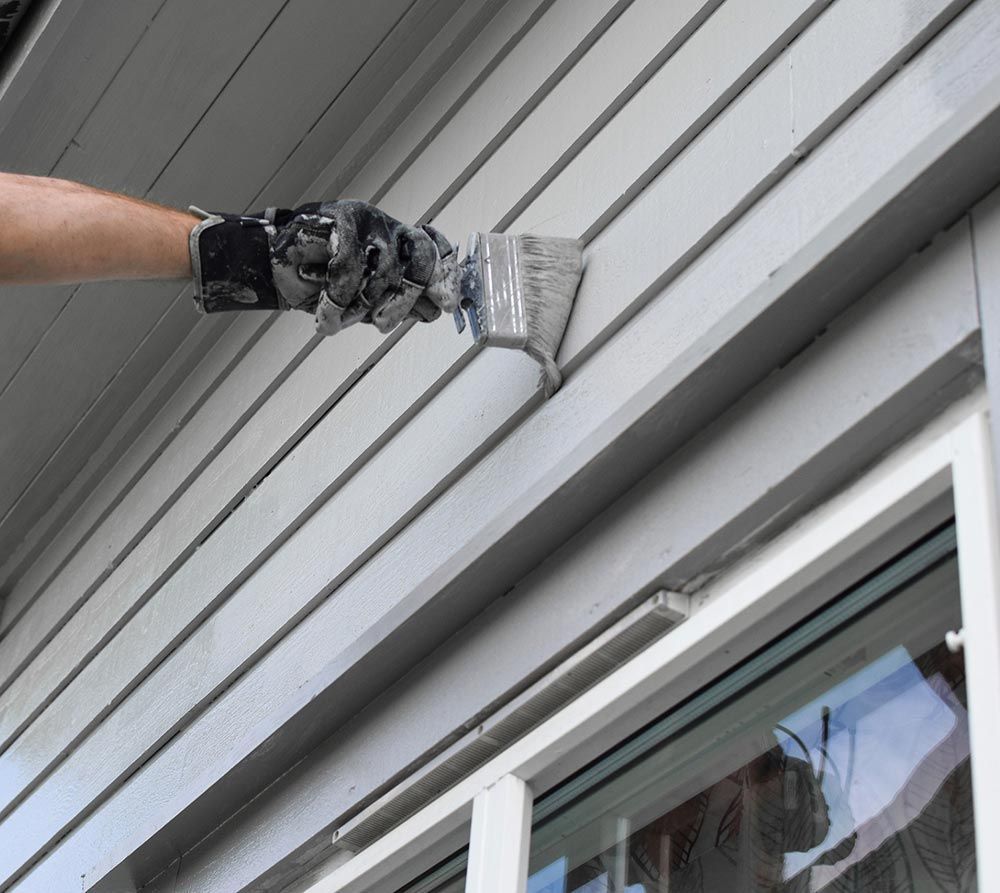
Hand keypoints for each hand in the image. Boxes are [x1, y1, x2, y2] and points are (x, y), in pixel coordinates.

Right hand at [189, 200, 458, 335]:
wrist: (268, 266)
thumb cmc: (316, 281)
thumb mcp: (363, 295)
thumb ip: (395, 298)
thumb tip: (434, 310)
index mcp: (395, 239)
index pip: (433, 251)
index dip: (445, 276)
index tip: (449, 304)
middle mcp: (384, 225)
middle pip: (416, 264)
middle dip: (406, 300)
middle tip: (386, 323)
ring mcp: (362, 219)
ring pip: (382, 273)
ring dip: (361, 307)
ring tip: (341, 317)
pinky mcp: (337, 220)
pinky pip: (348, 269)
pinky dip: (336, 300)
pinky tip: (326, 314)